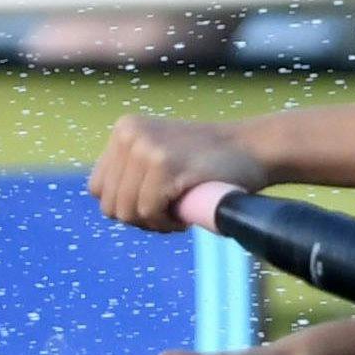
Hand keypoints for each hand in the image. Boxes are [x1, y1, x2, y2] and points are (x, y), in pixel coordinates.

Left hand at [90, 111, 271, 232]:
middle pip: (109, 202)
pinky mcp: (164, 165)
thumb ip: (133, 168)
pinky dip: (165, 224)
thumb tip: (107, 205)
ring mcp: (146, 148)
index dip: (124, 205)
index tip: (154, 207)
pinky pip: (148, 212)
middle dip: (137, 218)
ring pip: (126, 211)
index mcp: (124, 129)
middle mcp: (130, 134)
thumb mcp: (161, 151)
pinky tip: (183, 219)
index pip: (98, 187)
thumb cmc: (211, 161)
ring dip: (152, 223)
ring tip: (176, 215)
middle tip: (168, 215)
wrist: (256, 148)